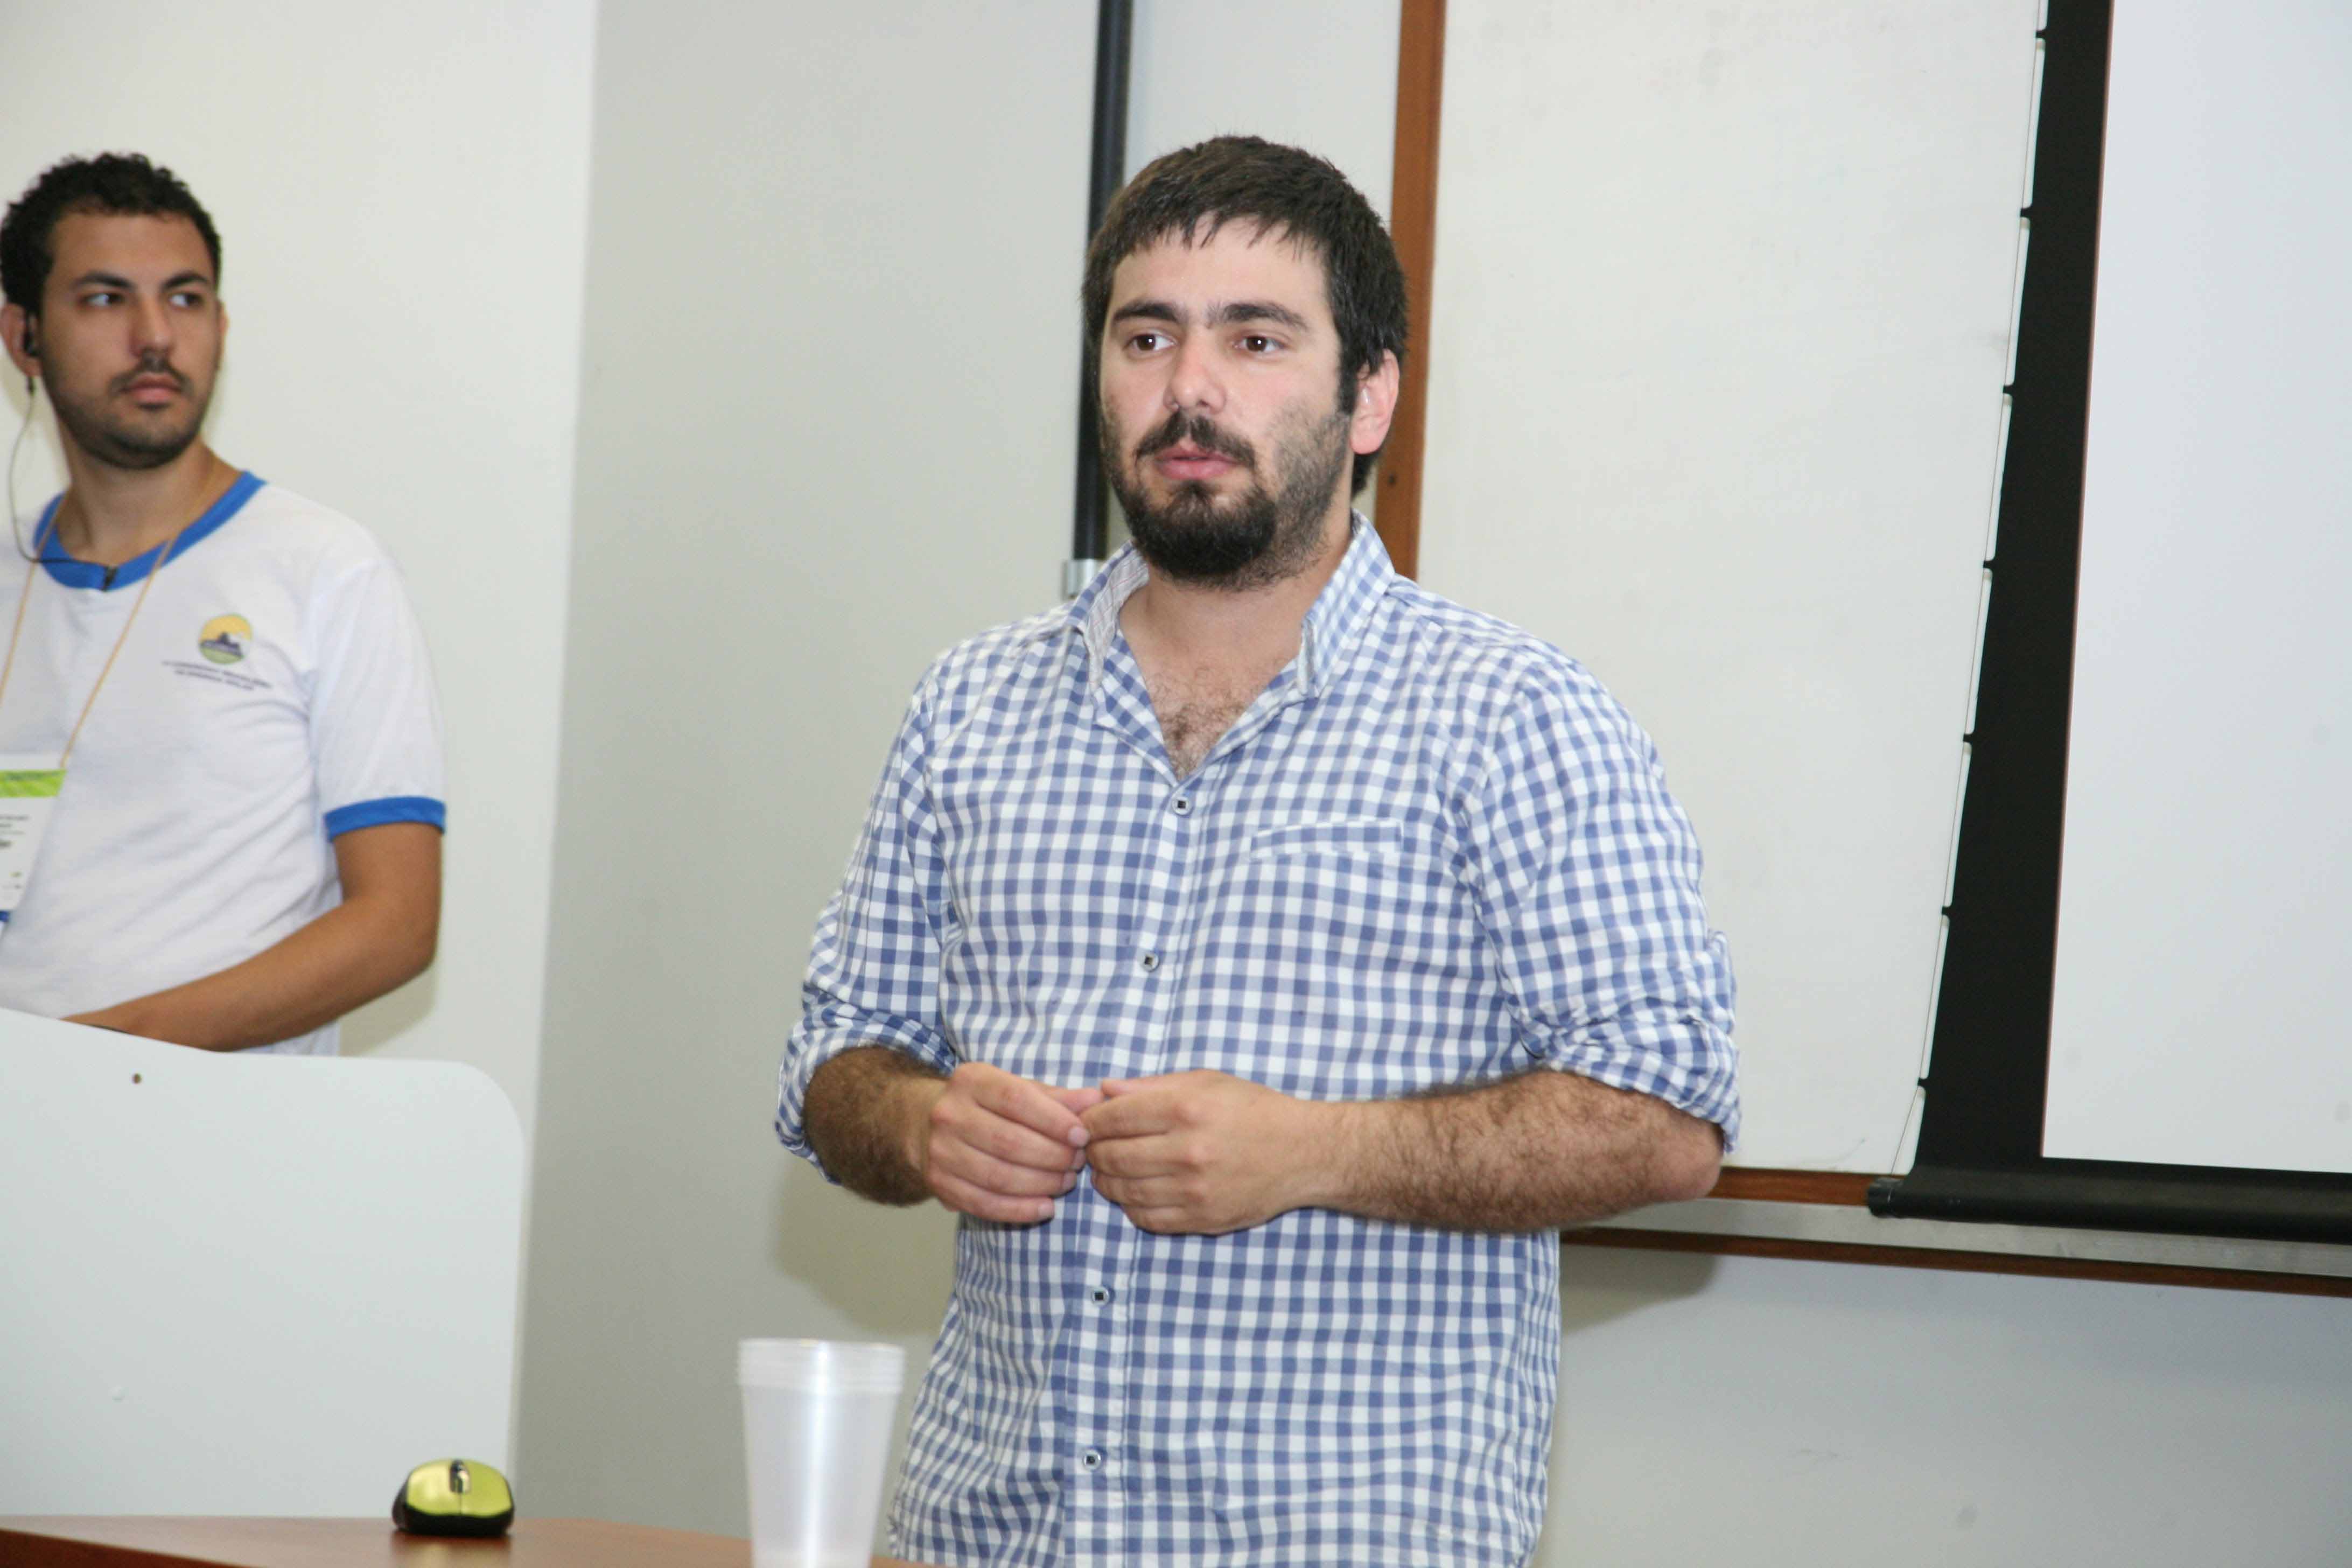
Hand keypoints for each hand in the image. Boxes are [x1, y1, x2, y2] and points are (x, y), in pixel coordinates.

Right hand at [913, 1062, 1101, 1224]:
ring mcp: (940, 1152)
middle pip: (1009, 1142)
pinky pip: (984, 1204)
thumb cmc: (989, 1106)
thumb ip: (1058, 1098)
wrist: (928, 1125)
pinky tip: (1046, 1208)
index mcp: (971, 1081)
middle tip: (1079, 1162)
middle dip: (1052, 1156)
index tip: (1082, 1135)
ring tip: (1066, 1182)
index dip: (1053, 1120)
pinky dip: (1019, 1210)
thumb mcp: (1020, 1090)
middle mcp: (949, 1114)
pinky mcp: (939, 1184)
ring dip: (1041, 1184)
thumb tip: (1096, 1100)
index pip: (1016, 1099)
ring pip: (998, 1177)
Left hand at [1080, 1070, 1322, 1234]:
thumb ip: (1151, 1086)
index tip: (1088, 1123)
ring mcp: (1194, 1189)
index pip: (1112, 1118)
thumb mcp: (1206, 1082)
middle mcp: (1187, 1150)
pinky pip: (1147, 1218)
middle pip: (1111, 1157)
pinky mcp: (1202, 1218)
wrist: (1303, 1152)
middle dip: (1093, 1153)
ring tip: (1110, 1170)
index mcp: (1185, 1109)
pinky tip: (1136, 1192)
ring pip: (1124, 1191)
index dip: (1090, 1121)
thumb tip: (1104, 1090)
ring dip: (1106, 1181)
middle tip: (1094, 1149)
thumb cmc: (1253, 1110)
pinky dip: (1131, 1207)